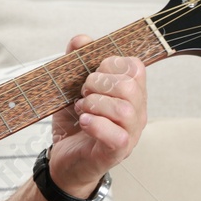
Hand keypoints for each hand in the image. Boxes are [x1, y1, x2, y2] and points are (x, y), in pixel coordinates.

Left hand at [48, 35, 147, 196]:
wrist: (63, 160)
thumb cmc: (73, 124)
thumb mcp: (70, 88)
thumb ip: (76, 61)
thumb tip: (82, 39)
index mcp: (130, 93)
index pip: (135, 66)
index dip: (109, 64)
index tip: (90, 75)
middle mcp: (136, 112)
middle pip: (130, 85)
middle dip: (98, 83)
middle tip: (82, 94)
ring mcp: (130, 133)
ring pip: (125, 109)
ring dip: (94, 103)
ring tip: (82, 109)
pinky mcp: (118, 151)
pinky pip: (117, 134)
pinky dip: (95, 123)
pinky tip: (83, 122)